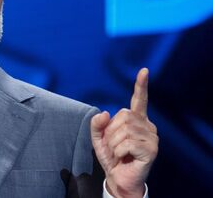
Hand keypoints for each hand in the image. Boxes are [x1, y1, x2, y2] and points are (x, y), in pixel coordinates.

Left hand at [90, 68, 158, 196]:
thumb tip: (105, 113)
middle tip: (113, 146)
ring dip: (113, 143)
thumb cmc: (112, 157)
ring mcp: (152, 138)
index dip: (141, 86)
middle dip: (110, 131)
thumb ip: (97, 124)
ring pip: (124, 130)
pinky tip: (124, 157)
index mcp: (136, 120)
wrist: (119, 178)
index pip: (139, 100)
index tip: (144, 71)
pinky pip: (126, 143)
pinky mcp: (152, 150)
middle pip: (123, 116)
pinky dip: (118, 151)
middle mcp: (147, 126)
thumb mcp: (98, 138)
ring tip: (118, 153)